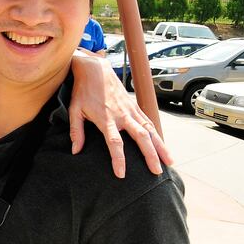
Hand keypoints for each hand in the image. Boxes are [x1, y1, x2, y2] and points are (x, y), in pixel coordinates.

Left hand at [69, 53, 172, 177]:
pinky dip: (158, 135)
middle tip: (156, 172)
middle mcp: (122, 115)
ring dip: (160, 147)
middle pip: (140, 137)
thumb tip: (75, 151)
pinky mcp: (135, 106)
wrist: (95, 69)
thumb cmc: (82, 91)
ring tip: (169, 163)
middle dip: (150, 155)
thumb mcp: (74, 110)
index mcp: (106, 118)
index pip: (115, 142)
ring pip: (150, 130)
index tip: (121, 174)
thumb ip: (76, 131)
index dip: (119, 159)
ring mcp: (131, 110)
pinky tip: (163, 147)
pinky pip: (149, 122)